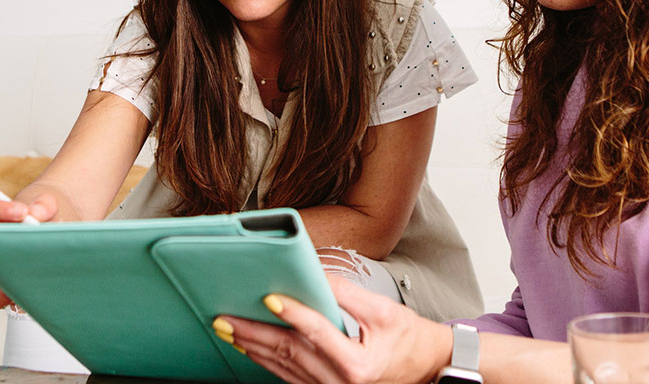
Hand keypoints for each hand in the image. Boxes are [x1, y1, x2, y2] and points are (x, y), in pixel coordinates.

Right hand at [0, 193, 58, 308]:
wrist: (54, 237)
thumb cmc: (43, 220)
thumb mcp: (47, 206)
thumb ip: (43, 205)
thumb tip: (36, 214)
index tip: (22, 212)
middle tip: (14, 244)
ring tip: (25, 271)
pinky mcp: (0, 289)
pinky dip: (7, 297)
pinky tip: (29, 290)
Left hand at [219, 274, 452, 383]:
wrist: (423, 367)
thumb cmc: (405, 338)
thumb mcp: (383, 310)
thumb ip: (347, 294)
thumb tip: (312, 275)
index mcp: (358, 365)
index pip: (317, 334)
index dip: (293, 314)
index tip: (269, 298)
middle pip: (289, 354)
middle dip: (254, 334)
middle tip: (225, 318)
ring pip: (282, 367)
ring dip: (252, 347)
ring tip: (228, 328)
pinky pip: (288, 376)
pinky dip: (265, 360)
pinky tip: (248, 346)